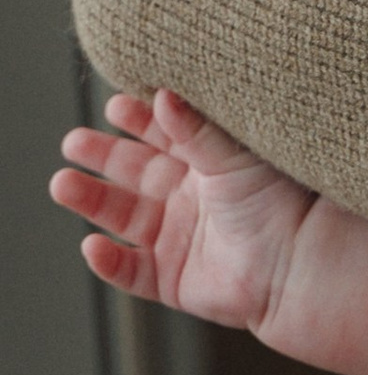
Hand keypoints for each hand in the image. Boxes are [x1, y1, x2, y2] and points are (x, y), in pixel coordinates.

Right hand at [54, 90, 313, 333]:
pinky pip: (131, 271)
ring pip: (122, 217)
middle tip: (73, 142)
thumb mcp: (233, 158)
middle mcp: (186, 200)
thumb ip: (195, 130)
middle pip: (132, 174)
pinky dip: (109, 262)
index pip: (161, 137)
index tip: (114, 104)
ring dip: (91, 200)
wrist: (297, 265)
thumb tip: (163, 94)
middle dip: (101, 156)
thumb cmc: (279, 204)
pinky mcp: (172, 279)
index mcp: (205, 165)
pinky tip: (92, 245)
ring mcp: (176, 240)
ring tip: (62, 183)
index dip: (136, 121)